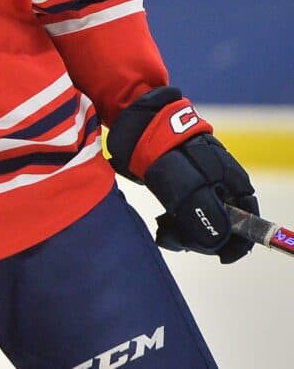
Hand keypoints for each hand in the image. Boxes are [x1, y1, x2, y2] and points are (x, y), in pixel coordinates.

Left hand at [144, 133, 257, 263]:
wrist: (139, 128)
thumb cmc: (169, 153)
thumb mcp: (189, 188)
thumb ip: (206, 217)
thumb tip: (214, 243)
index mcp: (233, 182)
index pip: (248, 219)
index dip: (238, 241)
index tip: (222, 257)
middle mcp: (220, 186)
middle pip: (221, 225)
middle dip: (200, 239)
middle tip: (175, 239)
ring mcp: (200, 186)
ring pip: (200, 223)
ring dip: (183, 234)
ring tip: (163, 231)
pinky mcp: (179, 188)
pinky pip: (184, 216)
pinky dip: (174, 226)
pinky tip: (162, 226)